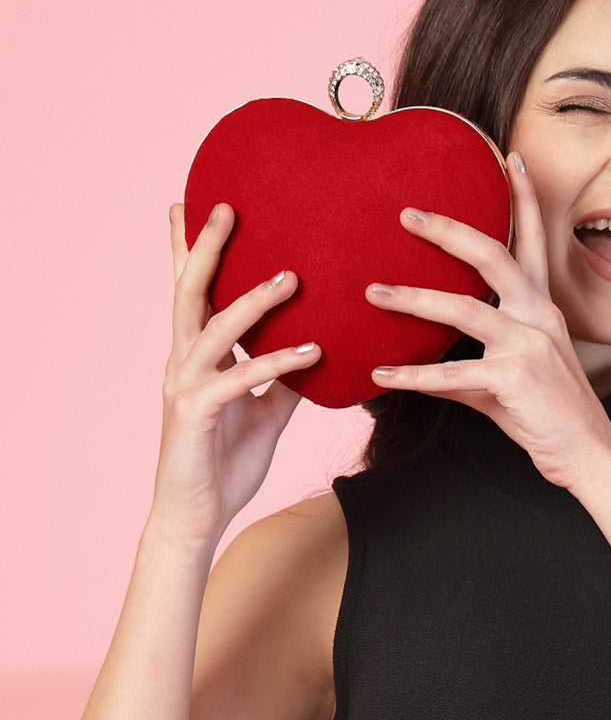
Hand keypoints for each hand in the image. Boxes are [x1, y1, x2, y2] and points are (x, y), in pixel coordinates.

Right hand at [153, 203, 320, 545]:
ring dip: (252, 300)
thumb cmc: (224, 464)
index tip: (199, 202)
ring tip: (290, 276)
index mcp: (195, 357)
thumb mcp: (265, 414)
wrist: (195, 518)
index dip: (192, 249)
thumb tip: (319, 348)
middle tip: (226, 205)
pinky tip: (310, 351)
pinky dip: (273, 362)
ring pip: (213, 328)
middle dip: (205, 247)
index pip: (194, 293)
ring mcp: (185, 386)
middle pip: (190, 292)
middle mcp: (183, 362)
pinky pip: (237, 380)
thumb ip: (283, 379)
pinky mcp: (196, 415)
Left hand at [364, 155, 610, 491]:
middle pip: (491, 255)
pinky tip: (381, 376)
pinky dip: (413, 377)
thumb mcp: (509, 381)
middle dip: (447, 230)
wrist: (586, 455)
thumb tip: (421, 370)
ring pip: (463, 309)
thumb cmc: (550, 417)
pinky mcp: (514, 379)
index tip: (512, 157)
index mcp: (543, 310)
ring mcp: (528, 346)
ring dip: (413, 298)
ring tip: (373, 292)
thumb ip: (468, 367)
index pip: (533, 241)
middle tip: (406, 215)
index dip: (524, 198)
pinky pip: (453, 373)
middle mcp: (538, 318)